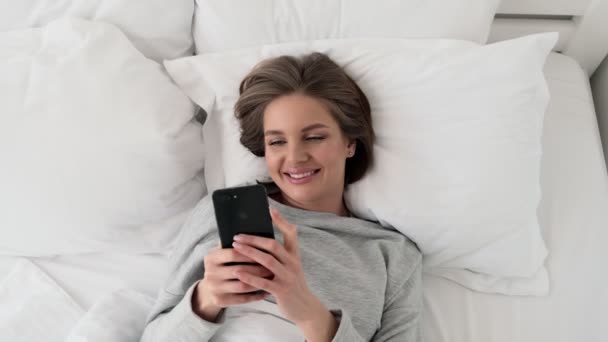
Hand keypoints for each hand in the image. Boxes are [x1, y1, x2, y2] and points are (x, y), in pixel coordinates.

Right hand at [192, 243, 272, 321]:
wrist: (209, 288)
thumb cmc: (222, 265)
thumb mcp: (222, 253)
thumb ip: (233, 243)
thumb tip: (252, 232)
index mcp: (211, 258)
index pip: (233, 254)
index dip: (250, 253)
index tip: (265, 252)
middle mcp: (210, 273)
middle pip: (240, 270)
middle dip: (258, 268)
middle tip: (273, 266)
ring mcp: (214, 288)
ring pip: (242, 286)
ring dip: (259, 282)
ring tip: (271, 278)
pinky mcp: (219, 301)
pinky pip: (242, 299)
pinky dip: (255, 296)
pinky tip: (266, 292)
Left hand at [232, 208, 335, 336]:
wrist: (305, 308)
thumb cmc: (293, 285)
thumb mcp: (292, 267)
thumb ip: (281, 255)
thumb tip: (260, 242)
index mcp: (294, 256)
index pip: (291, 234)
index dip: (281, 221)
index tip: (270, 210)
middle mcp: (292, 264)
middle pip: (273, 245)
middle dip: (253, 239)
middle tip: (237, 236)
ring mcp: (287, 277)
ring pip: (267, 261)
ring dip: (249, 253)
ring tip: (235, 248)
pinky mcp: (281, 291)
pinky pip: (263, 282)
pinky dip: (249, 276)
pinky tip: (238, 272)